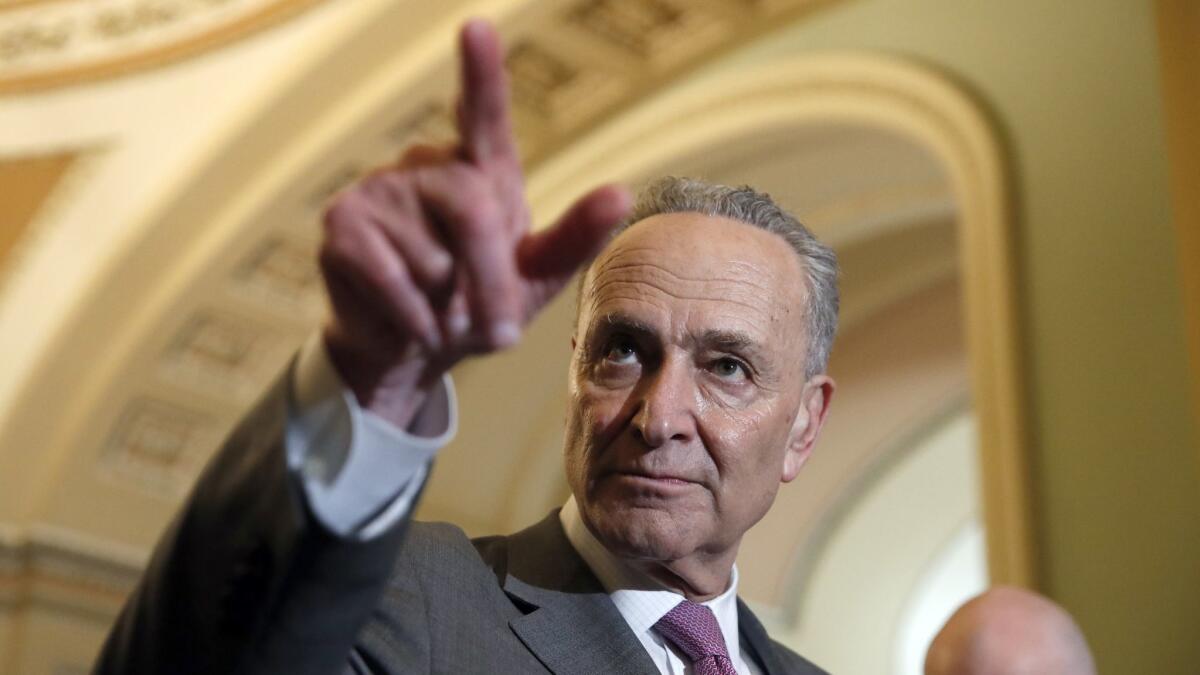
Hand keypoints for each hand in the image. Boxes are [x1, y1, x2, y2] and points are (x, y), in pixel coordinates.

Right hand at [318, 19, 630, 427]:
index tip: (476, 30)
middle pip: (473, 212)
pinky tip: (412, 323)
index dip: (481, 74)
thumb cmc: (479, 305)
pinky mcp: (341, 225)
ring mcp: (379, 189)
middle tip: (501, 336)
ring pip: (433, 259)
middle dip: (491, 283)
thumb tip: (621, 193)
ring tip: (442, 312)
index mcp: (481, 169)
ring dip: (450, 309)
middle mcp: (427, 165)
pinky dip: (415, 320)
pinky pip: (393, 280)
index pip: (484, 113)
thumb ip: (574, 238)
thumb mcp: (536, 278)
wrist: (413, 351)